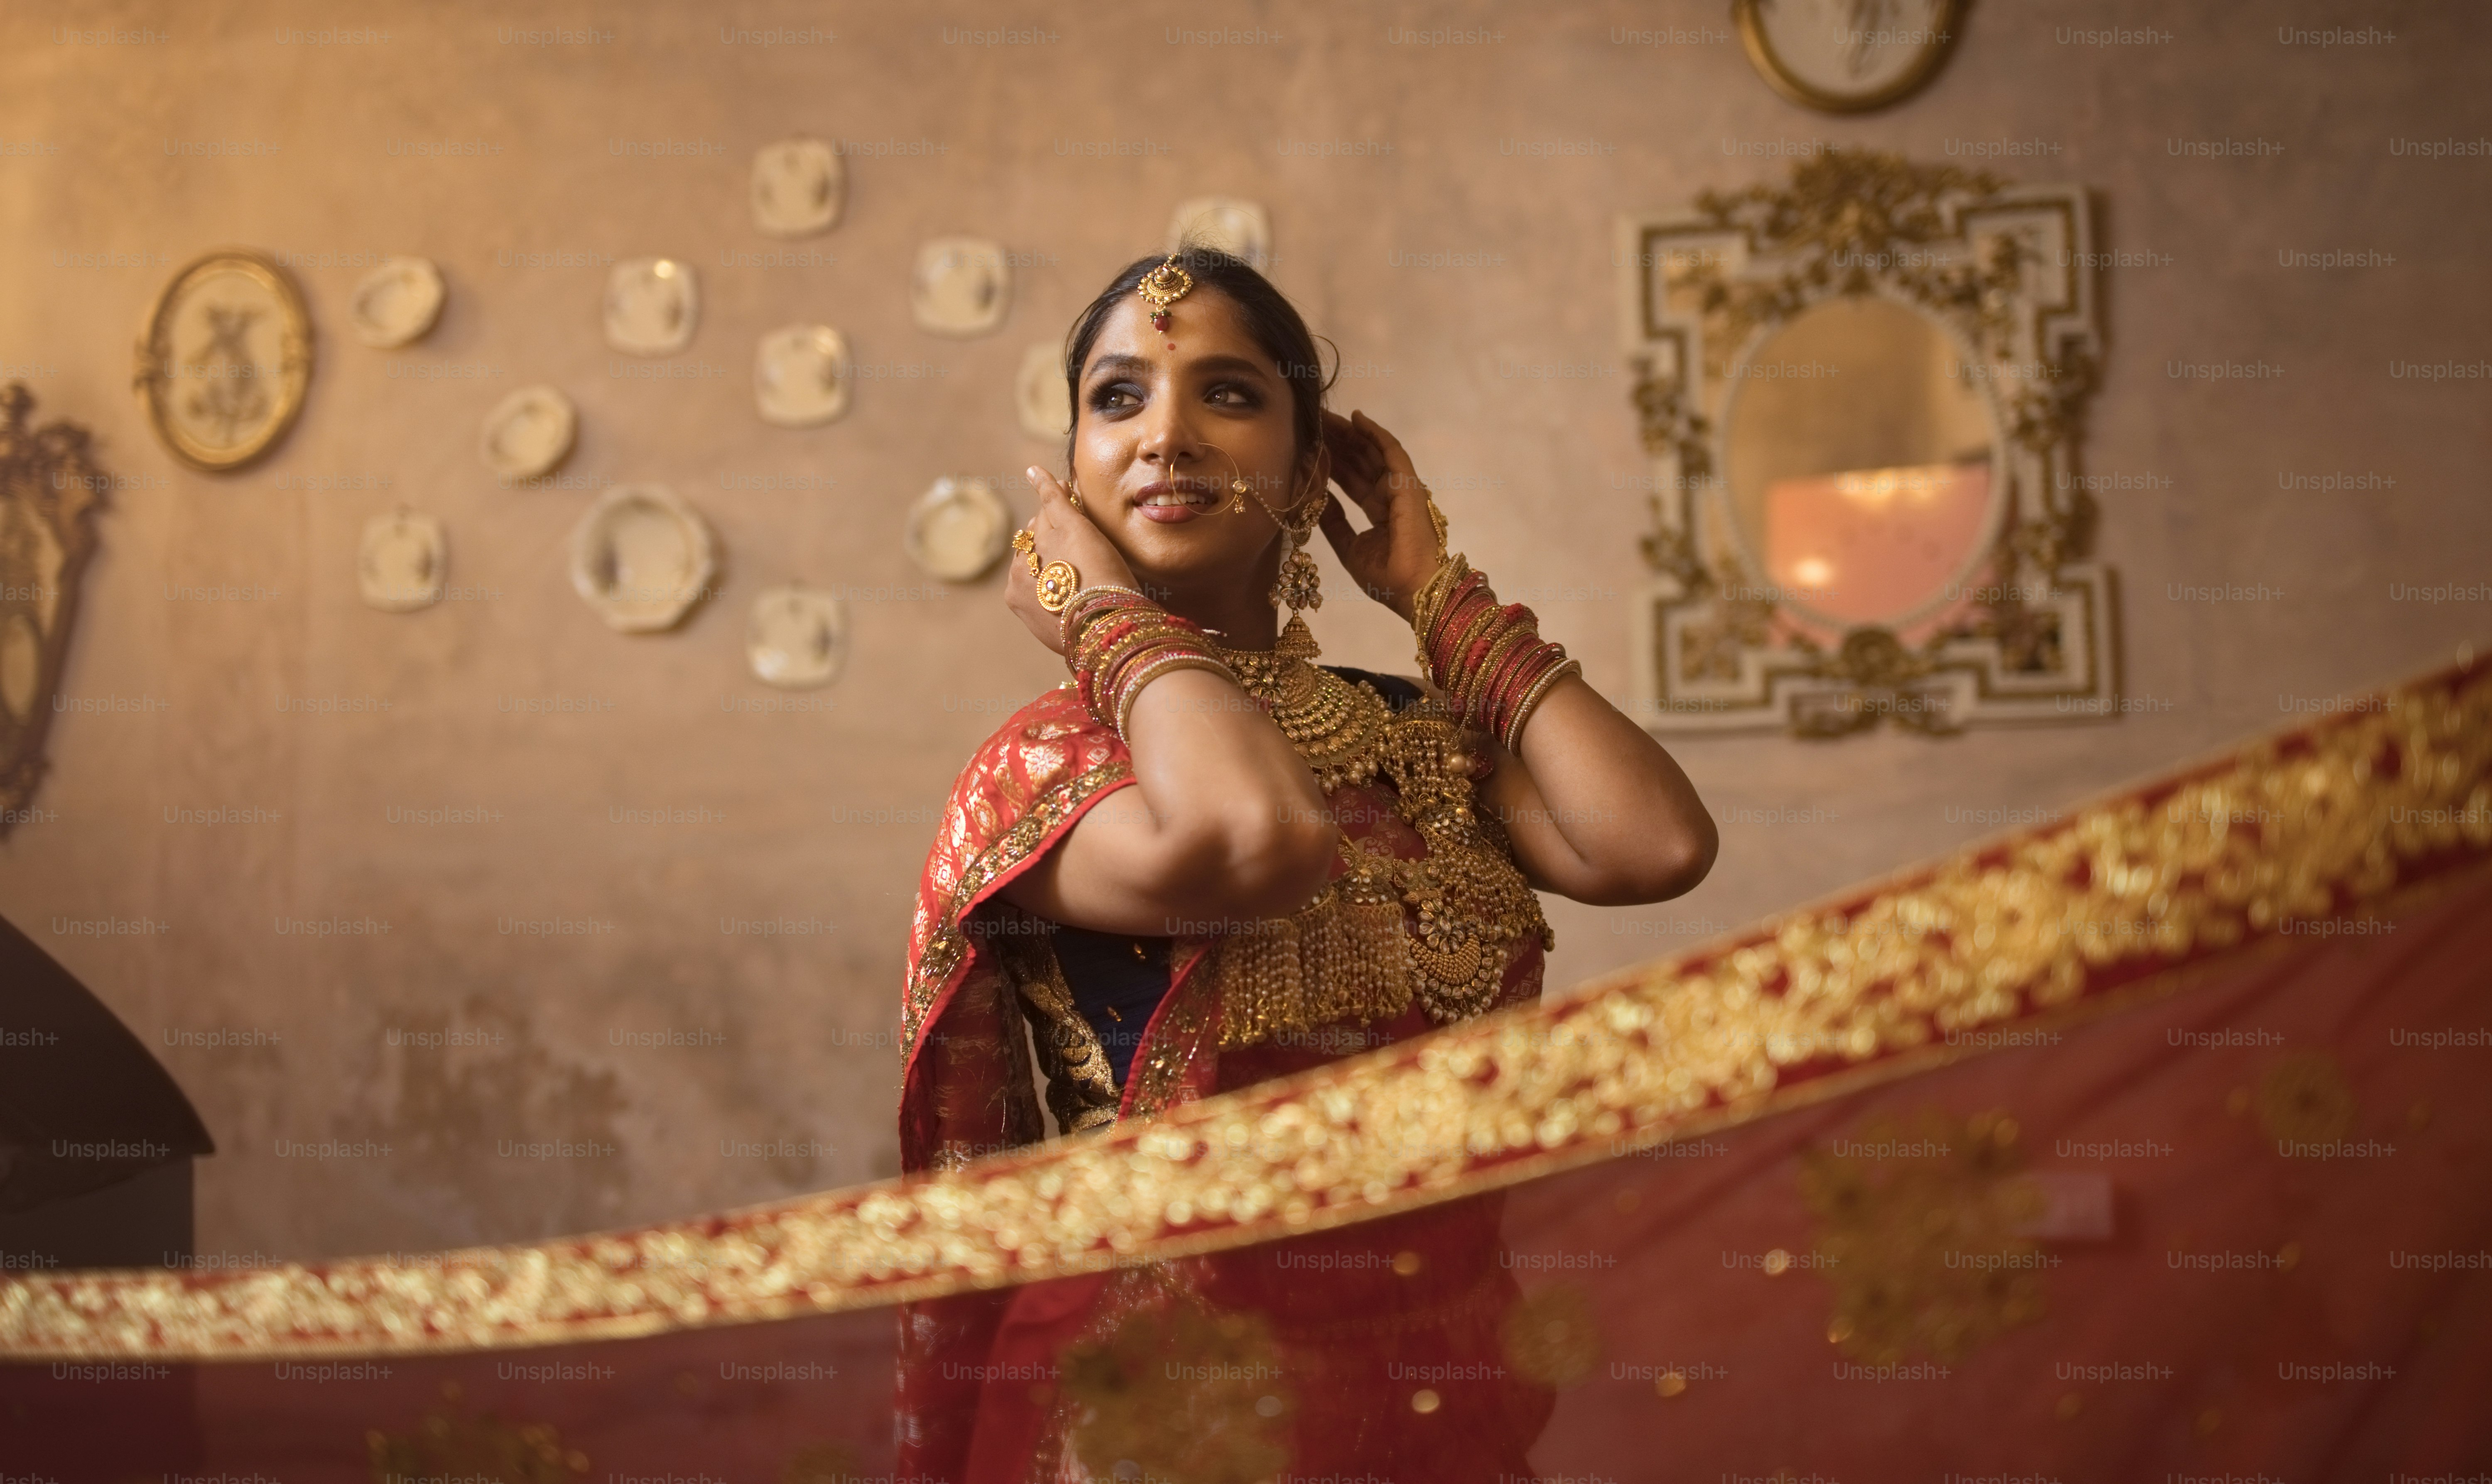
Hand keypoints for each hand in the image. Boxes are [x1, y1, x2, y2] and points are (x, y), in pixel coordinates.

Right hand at [1005, 465, 1140, 655]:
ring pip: (1044, 520)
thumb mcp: (1059, 630)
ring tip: (1061, 490)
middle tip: (1061, 523)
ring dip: (1052, 507)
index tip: (1055, 553)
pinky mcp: (1068, 528)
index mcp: (1017, 594)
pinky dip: (1045, 483)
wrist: (1101, 632)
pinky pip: (1051, 498)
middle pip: (1033, 539)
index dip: (1043, 556)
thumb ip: (1052, 613)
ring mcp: (1043, 545)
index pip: (1028, 564)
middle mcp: (1022, 567)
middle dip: (1047, 532)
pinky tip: (1036, 471)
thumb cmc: (1087, 637)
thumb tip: (1058, 607)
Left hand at [1317, 409, 1445, 622]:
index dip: (1332, 462)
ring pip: (1372, 452)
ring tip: (1326, 417)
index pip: (1352, 480)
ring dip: (1349, 434)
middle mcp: (1391, 496)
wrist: (1413, 590)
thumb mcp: (1349, 547)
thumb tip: (1315, 497)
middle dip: (1337, 443)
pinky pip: (1391, 451)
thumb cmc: (1386, 578)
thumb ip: (1334, 521)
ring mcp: (1402, 489)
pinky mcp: (1409, 484)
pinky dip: (1374, 433)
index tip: (1309, 447)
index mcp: (1380, 512)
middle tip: (1312, 423)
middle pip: (1360, 462)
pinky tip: (1355, 418)